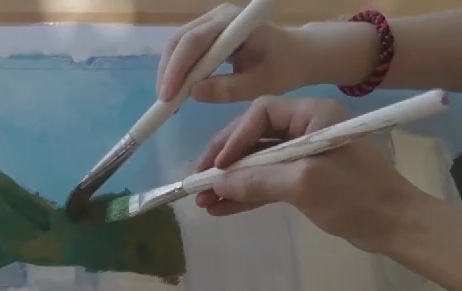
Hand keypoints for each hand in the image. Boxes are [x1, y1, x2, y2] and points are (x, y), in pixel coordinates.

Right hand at [157, 4, 317, 102]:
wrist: (298, 54)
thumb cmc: (284, 67)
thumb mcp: (259, 85)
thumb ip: (227, 89)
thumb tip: (193, 93)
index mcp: (233, 24)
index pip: (195, 42)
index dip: (177, 69)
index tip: (168, 96)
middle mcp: (218, 16)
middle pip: (180, 40)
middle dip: (168, 71)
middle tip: (164, 102)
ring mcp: (212, 22)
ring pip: (179, 44)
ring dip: (170, 71)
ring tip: (170, 100)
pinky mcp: (210, 32)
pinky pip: (187, 49)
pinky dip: (179, 70)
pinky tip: (178, 91)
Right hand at [196, 96, 438, 252]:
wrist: (395, 225)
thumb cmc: (356, 196)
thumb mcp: (304, 184)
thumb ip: (258, 181)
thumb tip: (217, 183)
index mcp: (313, 115)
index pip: (262, 114)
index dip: (235, 138)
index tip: (216, 166)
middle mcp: (307, 128)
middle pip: (255, 138)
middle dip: (226, 162)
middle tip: (198, 181)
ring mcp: (306, 155)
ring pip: (258, 163)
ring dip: (232, 182)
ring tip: (203, 202)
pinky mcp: (306, 180)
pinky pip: (268, 182)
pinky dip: (247, 195)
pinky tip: (222, 209)